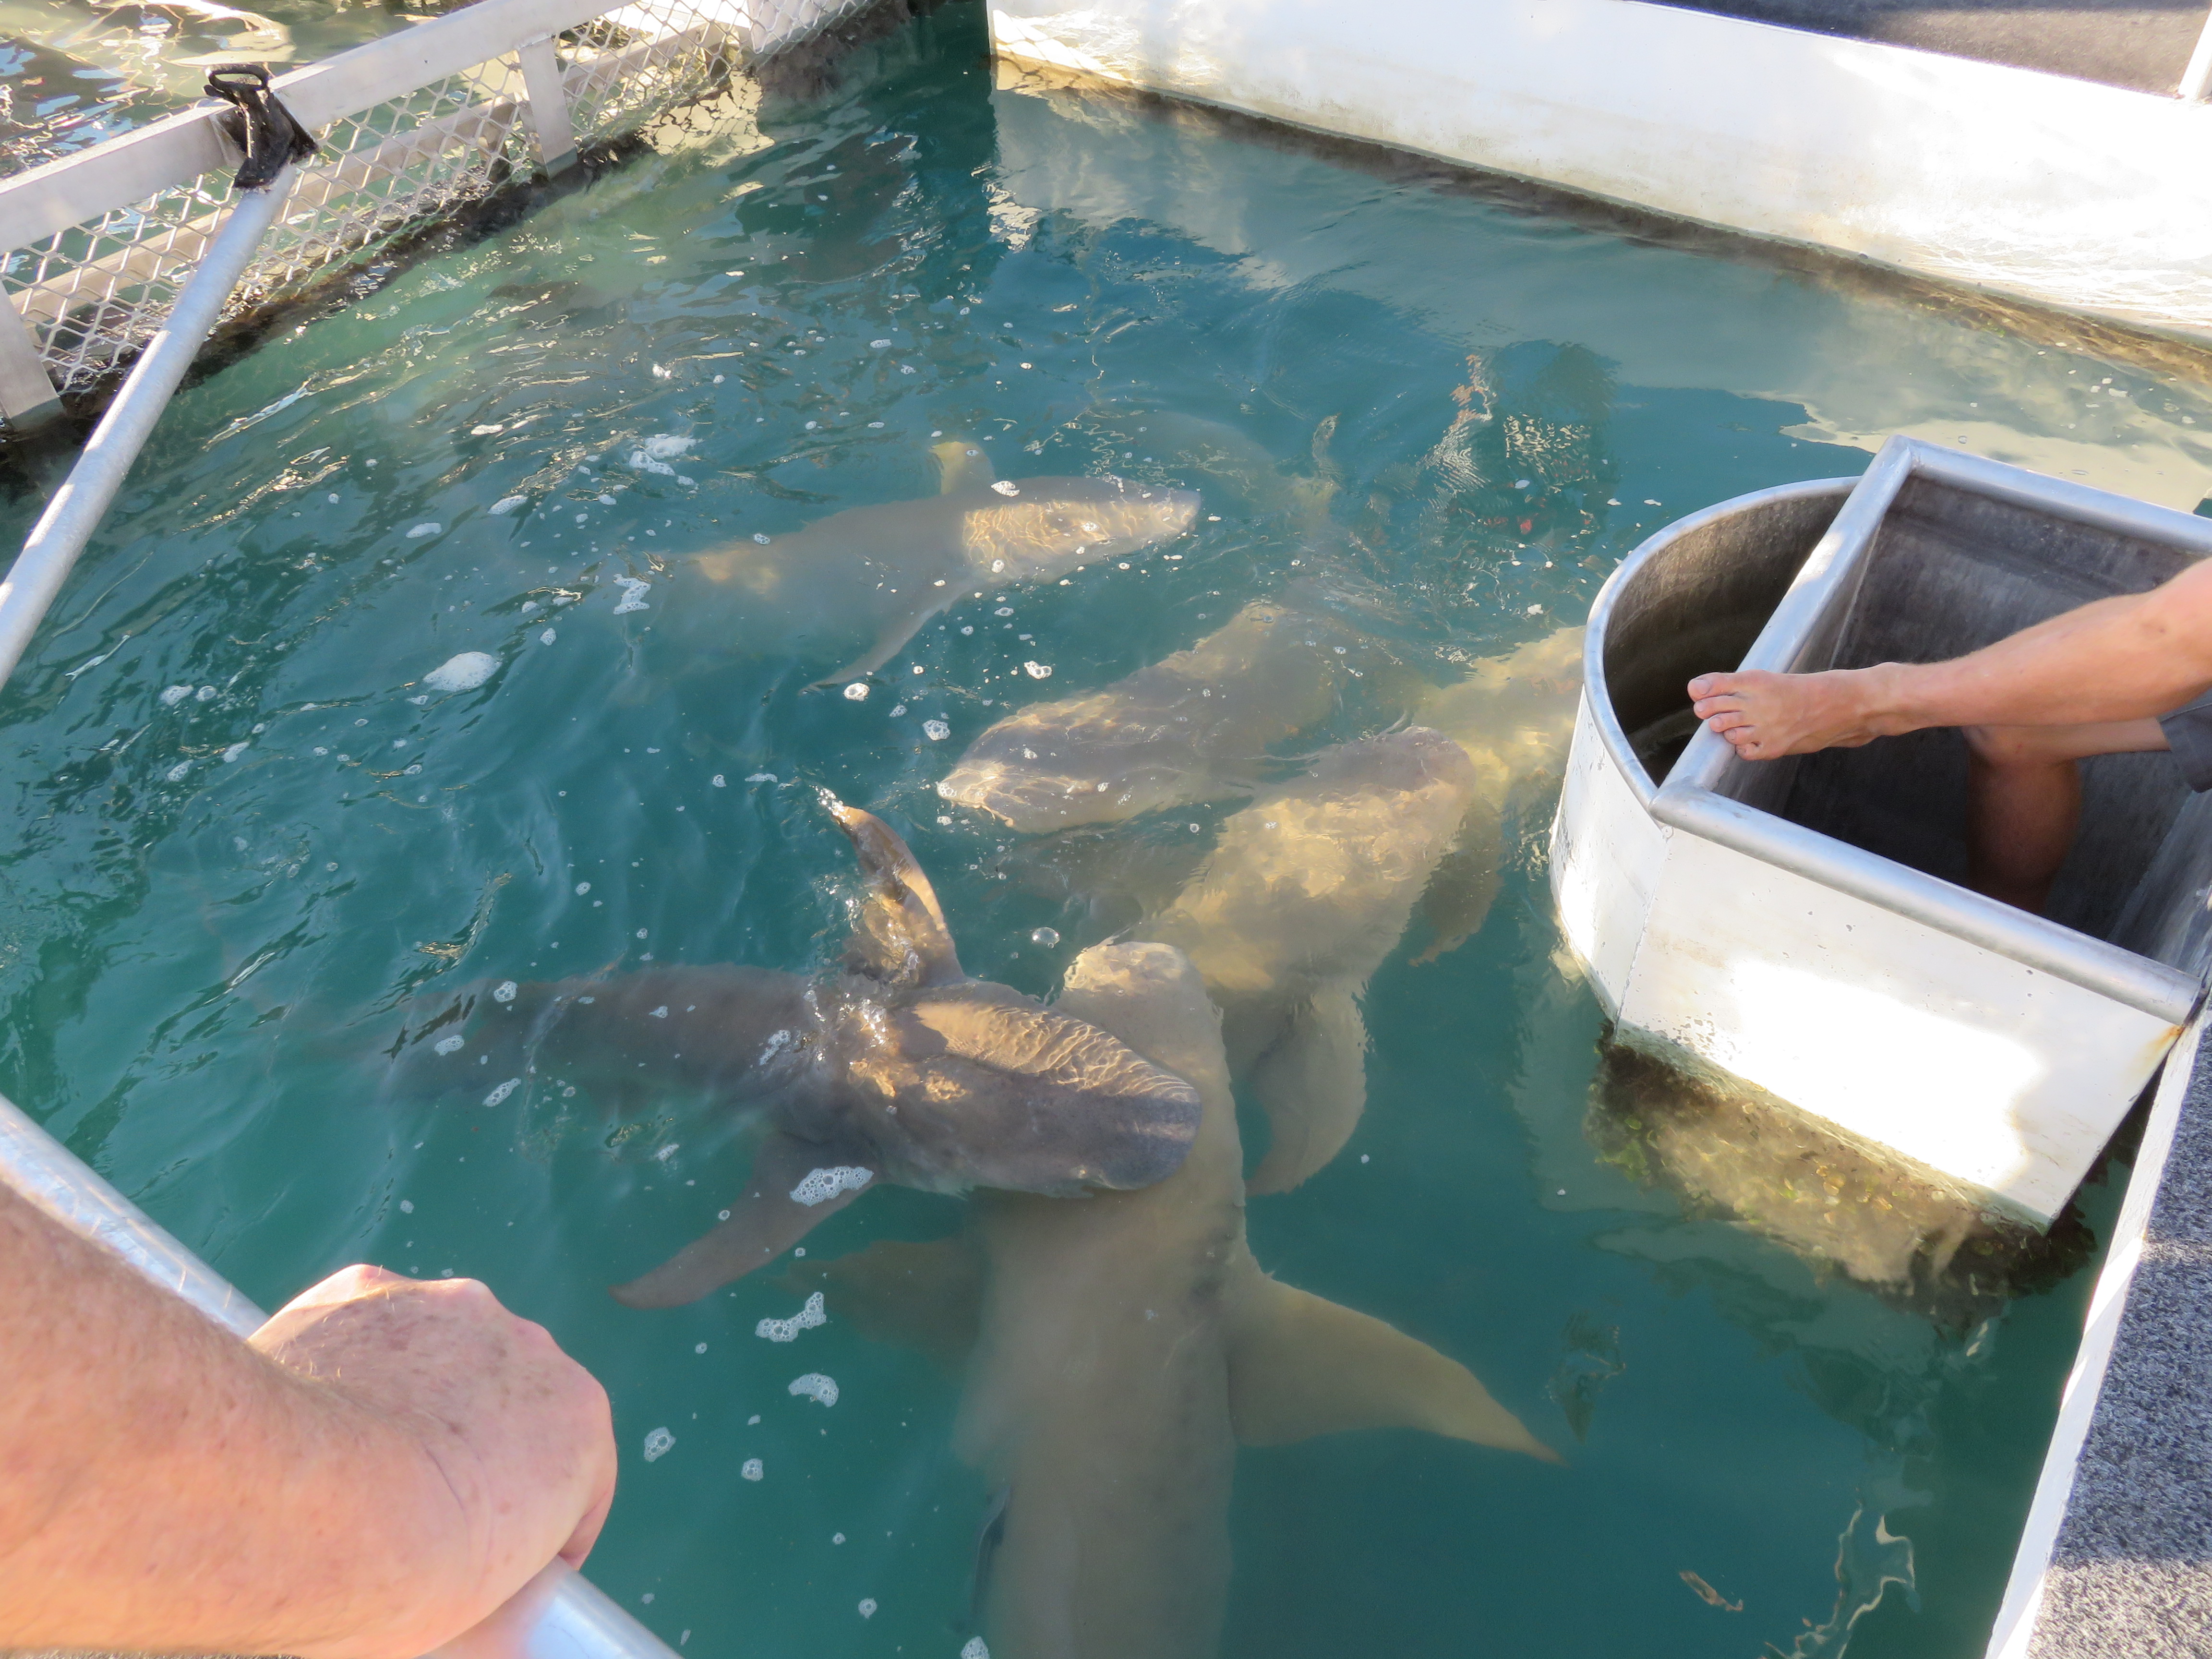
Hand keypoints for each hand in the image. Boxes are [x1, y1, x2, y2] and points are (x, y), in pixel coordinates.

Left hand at [252, 1266, 616, 1658]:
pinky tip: (310, 1420)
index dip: (540, 1528)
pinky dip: (348, 1364)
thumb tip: (497, 1637)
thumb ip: (504, 1614)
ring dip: (413, 1399)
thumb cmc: (388, 1582)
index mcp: (579, 1421)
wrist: (286, 1511)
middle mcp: (528, 1345)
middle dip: (474, 1451)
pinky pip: (366, 1329)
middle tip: (414, 1514)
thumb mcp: (471, 1629)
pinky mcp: (364, 1290)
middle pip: (509, 1404)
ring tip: (349, 1465)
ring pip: (436, 1355)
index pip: (580, 1475)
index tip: (493, 1563)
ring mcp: (445, 1307)